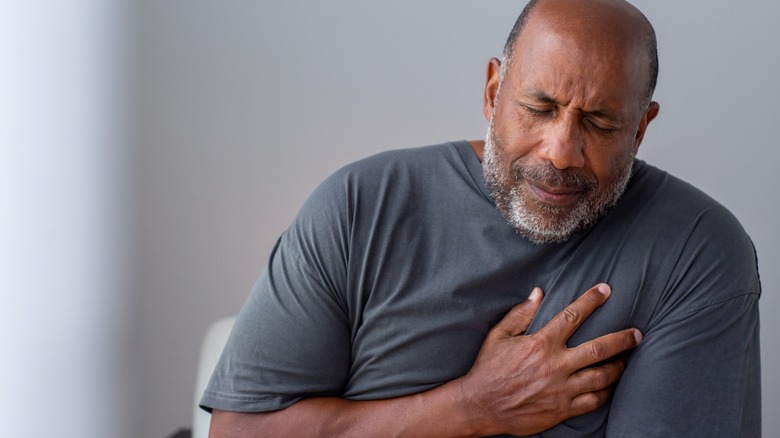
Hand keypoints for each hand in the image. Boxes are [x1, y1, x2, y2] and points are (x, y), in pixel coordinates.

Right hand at [457, 284, 641, 435]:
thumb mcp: (498, 336)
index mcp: (541, 344)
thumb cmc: (488, 369)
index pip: (573, 316)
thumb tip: (538, 293)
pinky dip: (605, 393)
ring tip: (627, 360)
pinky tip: (610, 386)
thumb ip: (520, 314)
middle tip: (637, 334)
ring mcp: (561, 390)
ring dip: (619, 366)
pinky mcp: (562, 409)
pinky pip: (593, 401)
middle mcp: (555, 365)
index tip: (606, 290)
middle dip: (622, 340)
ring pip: (601, 377)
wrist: (481, 406)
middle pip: (599, 349)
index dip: (592, 300)